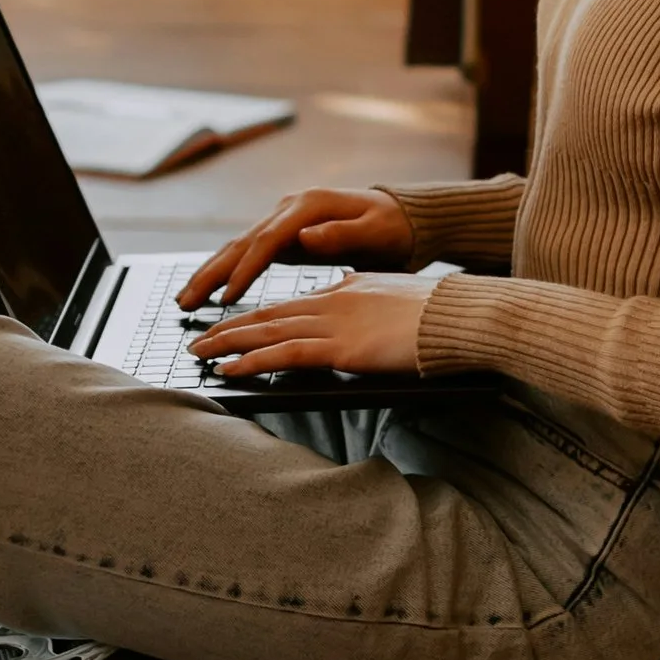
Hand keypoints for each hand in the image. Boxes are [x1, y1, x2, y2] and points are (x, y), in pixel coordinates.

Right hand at [177, 186, 415, 312]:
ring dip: (210, 274)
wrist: (404, 216)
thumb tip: (305, 237)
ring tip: (185, 300)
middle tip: (183, 303)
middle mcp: (290, 209)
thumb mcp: (376, 230)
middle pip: (241, 243)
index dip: (245, 270)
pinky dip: (227, 272)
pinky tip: (212, 290)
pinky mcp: (285, 234)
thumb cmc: (394, 228)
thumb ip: (341, 234)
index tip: (226, 298)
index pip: (267, 241)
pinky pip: (249, 254)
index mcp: (308, 207)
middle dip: (210, 274)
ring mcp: (285, 219)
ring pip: (238, 248)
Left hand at [195, 272, 430, 381]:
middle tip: (200, 339)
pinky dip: (251, 361)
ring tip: (200, 354)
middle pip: (269, 314)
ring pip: (267, 331)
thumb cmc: (438, 315)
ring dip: (228, 344)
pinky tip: (229, 369)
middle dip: (230, 328)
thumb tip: (354, 301)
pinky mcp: (340, 346)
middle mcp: (332, 301)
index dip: (258, 316)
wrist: (459, 316)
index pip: (290, 304)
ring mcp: (334, 322)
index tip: (234, 326)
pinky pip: (284, 354)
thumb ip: (368, 300)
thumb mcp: (395, 299)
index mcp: (346, 290)